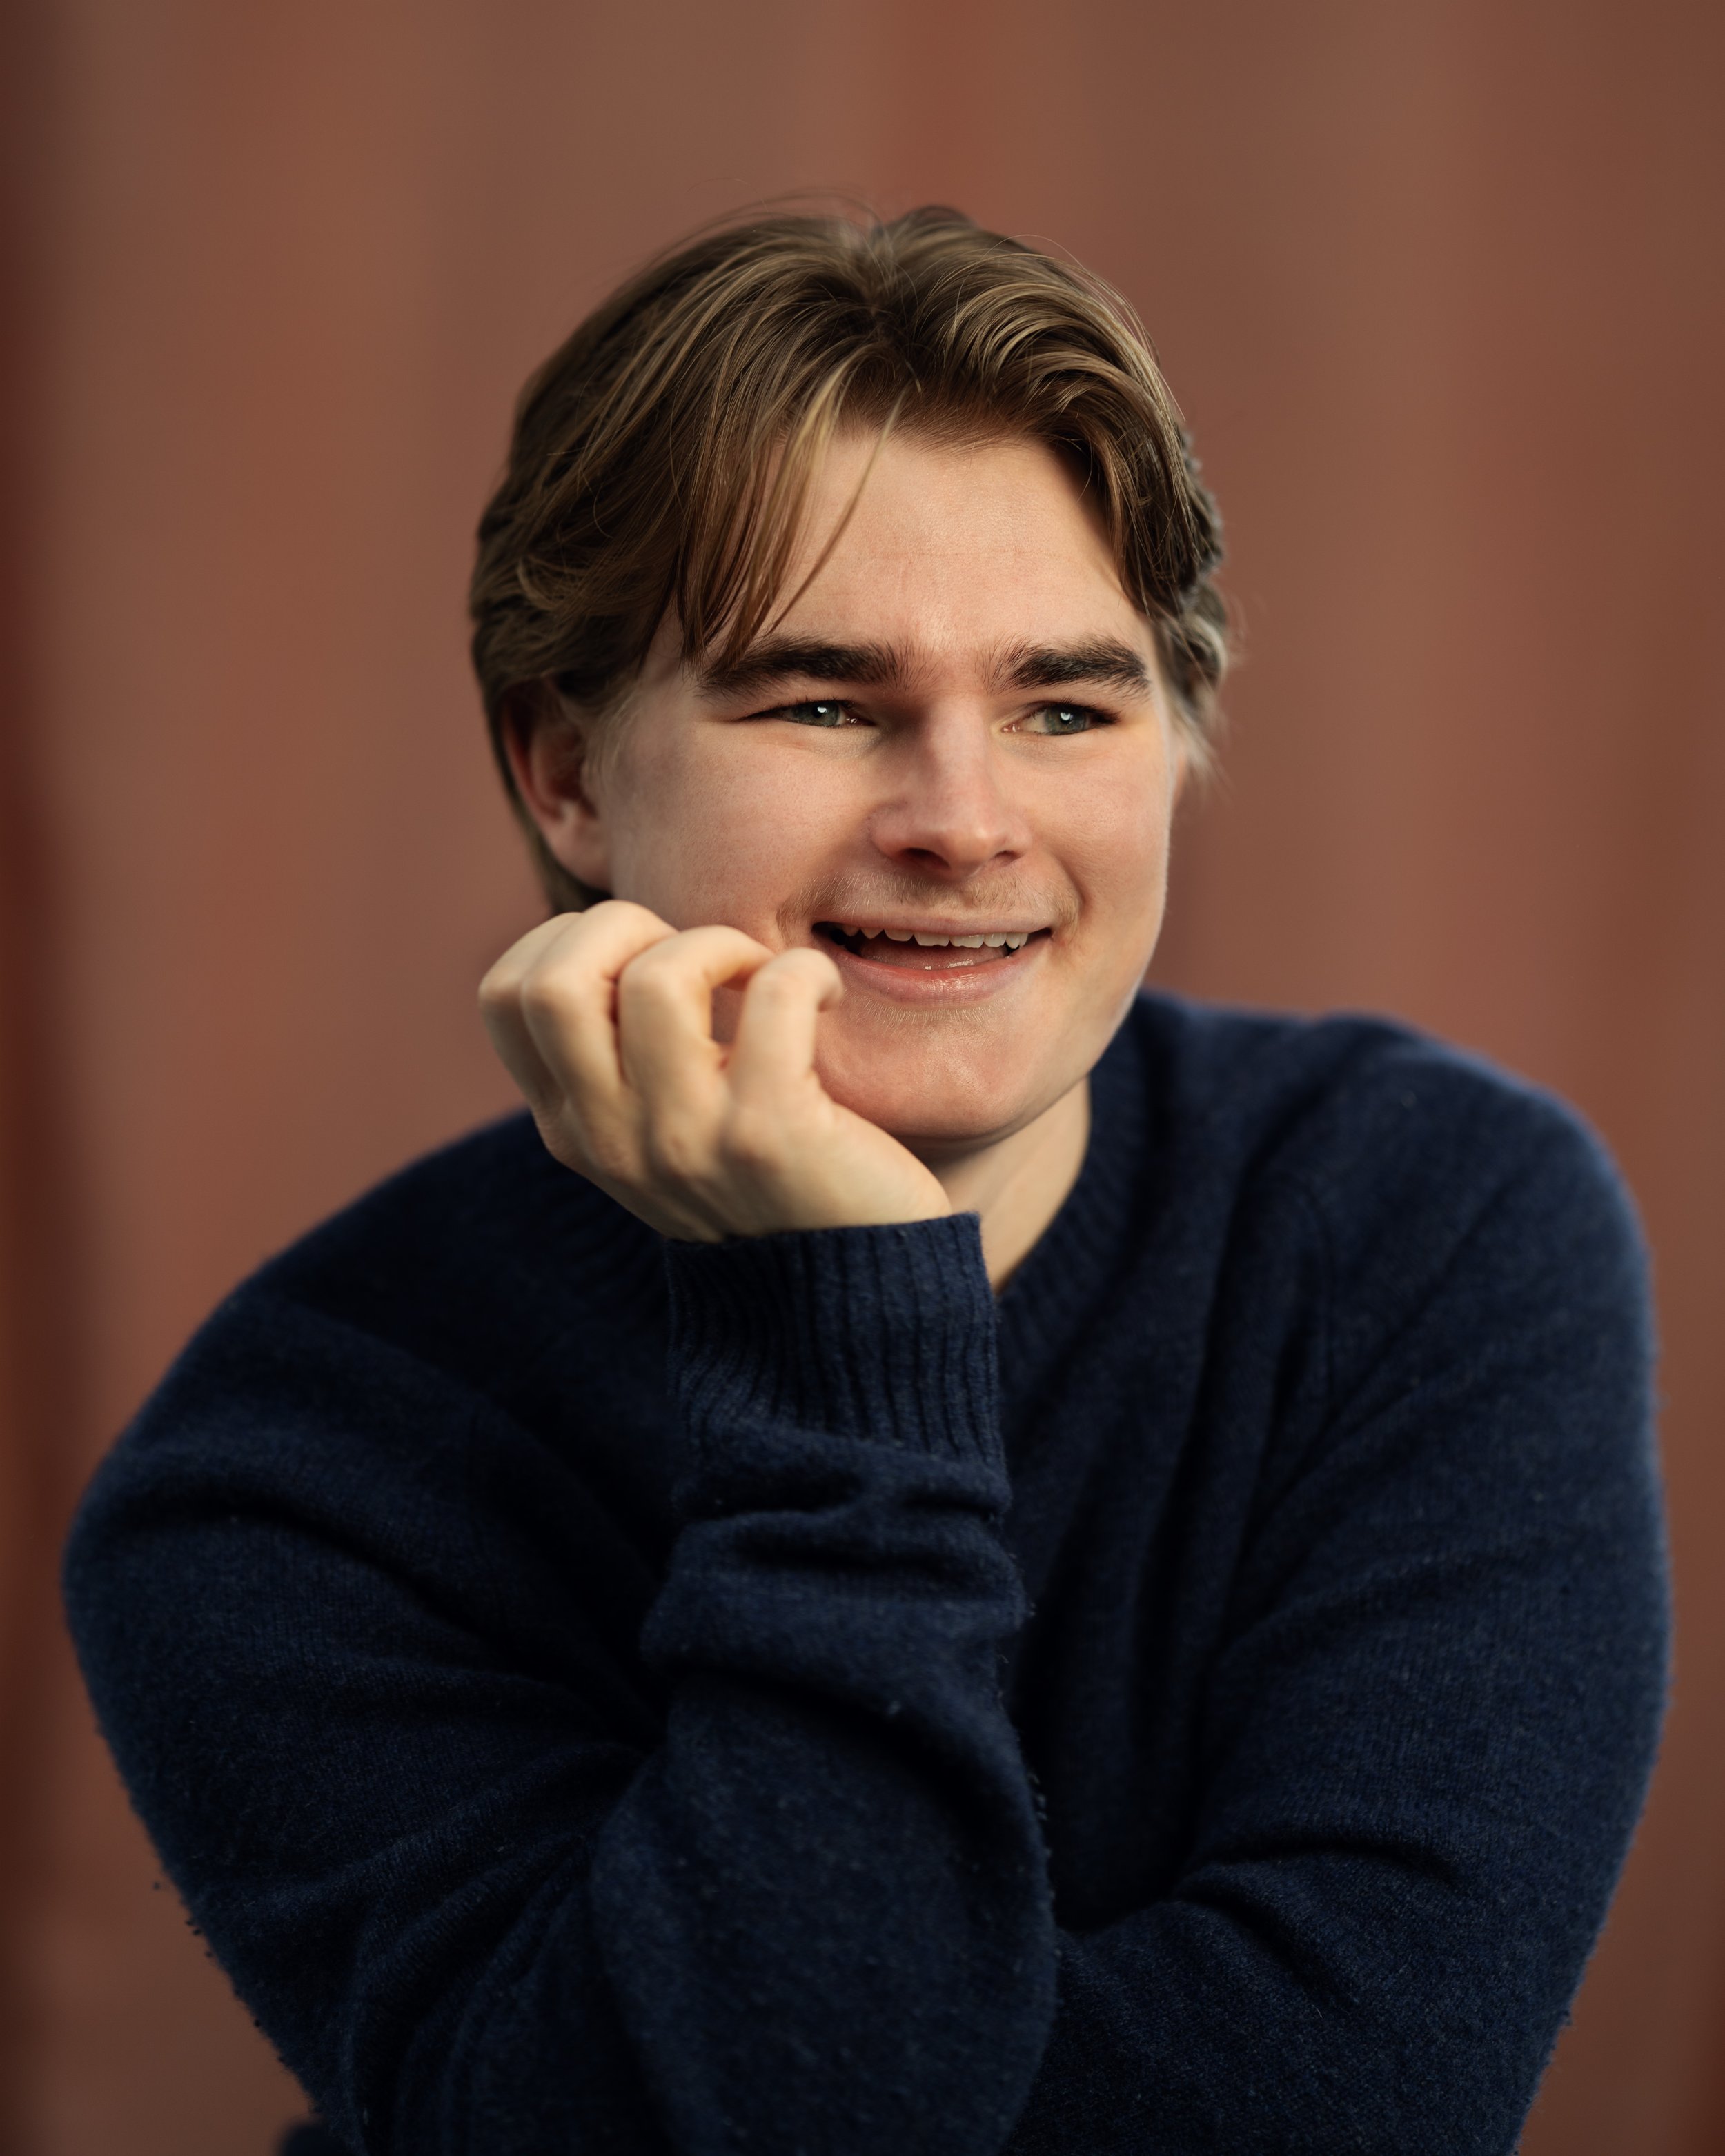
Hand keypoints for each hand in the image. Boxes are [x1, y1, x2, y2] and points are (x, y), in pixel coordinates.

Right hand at [479, 901, 952, 1241]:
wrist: (852, 1299)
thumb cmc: (768, 1188)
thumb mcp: (660, 1134)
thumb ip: (618, 1063)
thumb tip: (607, 938)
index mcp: (573, 1129)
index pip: (505, 995)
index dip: (570, 940)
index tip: (641, 958)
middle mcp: (613, 1139)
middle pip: (553, 980)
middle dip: (628, 926)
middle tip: (698, 959)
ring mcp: (686, 1140)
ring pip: (658, 978)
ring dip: (721, 943)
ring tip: (761, 977)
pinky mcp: (771, 1135)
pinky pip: (774, 993)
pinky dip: (805, 970)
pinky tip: (825, 995)